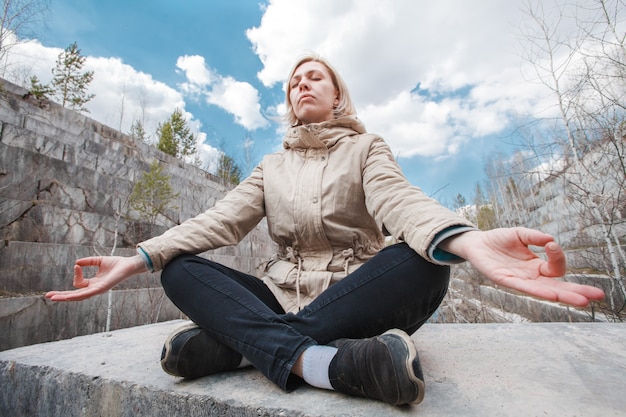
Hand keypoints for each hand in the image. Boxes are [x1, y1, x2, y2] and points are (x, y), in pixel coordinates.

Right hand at [45, 255, 145, 300]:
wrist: (129, 265)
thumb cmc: (116, 264)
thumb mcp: (99, 261)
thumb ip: (88, 262)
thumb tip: (76, 264)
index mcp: (93, 284)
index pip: (78, 284)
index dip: (76, 274)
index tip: (78, 265)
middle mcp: (94, 289)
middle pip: (74, 295)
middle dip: (61, 296)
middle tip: (48, 296)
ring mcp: (98, 290)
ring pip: (78, 296)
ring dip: (65, 297)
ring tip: (53, 298)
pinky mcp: (102, 288)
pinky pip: (87, 293)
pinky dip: (78, 295)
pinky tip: (69, 297)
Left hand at [440, 227, 604, 306]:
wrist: (476, 243)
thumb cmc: (499, 240)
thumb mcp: (520, 234)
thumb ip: (534, 236)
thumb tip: (551, 240)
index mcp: (536, 266)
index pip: (556, 268)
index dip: (558, 257)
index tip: (551, 245)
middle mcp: (530, 276)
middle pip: (557, 287)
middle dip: (576, 291)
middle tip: (596, 296)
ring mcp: (519, 280)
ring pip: (544, 291)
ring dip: (562, 296)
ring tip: (581, 301)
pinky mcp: (504, 280)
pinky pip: (523, 287)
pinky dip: (538, 291)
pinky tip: (551, 295)